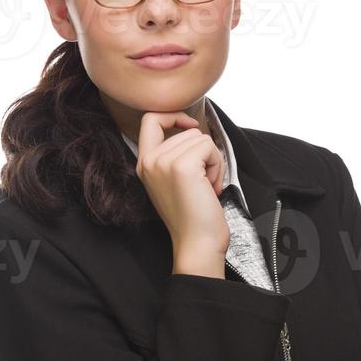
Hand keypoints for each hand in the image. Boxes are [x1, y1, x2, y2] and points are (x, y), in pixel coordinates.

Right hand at [135, 110, 229, 256]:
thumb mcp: (173, 181)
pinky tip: (210, 187)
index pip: (150, 119)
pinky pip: (209, 146)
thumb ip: (174, 155)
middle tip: (203, 182)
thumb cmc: (192, 217)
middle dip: (203, 153)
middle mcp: (149, 161)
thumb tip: (193, 130)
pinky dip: (217, 165)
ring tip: (205, 187)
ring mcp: (164, 162)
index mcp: (143, 164)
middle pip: (186, 131)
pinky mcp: (183, 166)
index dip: (174, 116)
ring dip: (212, 161)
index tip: (190, 127)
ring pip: (200, 138)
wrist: (196, 244)